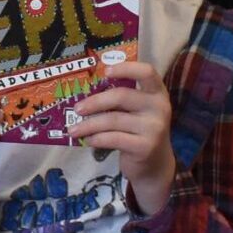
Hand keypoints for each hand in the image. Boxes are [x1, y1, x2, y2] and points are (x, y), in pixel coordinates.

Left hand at [73, 60, 176, 213]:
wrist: (155, 164)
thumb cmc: (139, 130)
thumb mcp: (137, 110)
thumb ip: (121, 98)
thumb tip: (84, 89)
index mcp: (157, 92)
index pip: (147, 72)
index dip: (125, 68)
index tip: (105, 71)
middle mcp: (159, 107)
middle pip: (121, 96)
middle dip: (95, 102)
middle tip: (77, 109)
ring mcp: (154, 128)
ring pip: (113, 120)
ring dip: (89, 125)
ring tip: (73, 129)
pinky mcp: (145, 147)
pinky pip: (113, 139)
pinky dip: (97, 138)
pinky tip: (88, 140)